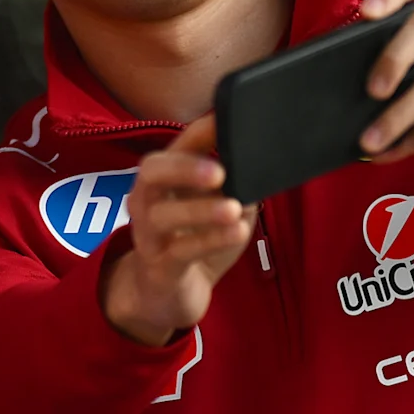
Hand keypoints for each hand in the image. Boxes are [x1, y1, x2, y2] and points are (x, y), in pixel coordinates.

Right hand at [99, 116, 248, 345]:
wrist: (167, 295)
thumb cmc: (195, 242)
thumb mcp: (220, 208)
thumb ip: (237, 186)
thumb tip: (266, 165)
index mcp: (165, 179)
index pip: (179, 146)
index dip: (202, 131)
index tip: (228, 119)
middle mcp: (148, 201)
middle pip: (152, 172)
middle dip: (184, 167)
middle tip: (218, 171)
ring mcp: (149, 235)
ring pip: (162, 215)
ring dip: (200, 209)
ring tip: (233, 207)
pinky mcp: (159, 267)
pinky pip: (180, 251)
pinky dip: (209, 240)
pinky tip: (236, 232)